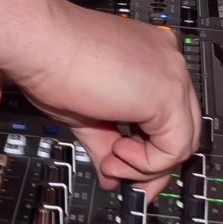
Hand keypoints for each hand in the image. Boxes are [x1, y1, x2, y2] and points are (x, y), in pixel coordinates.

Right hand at [13, 3, 200, 189]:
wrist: (38, 43)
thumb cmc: (51, 60)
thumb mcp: (87, 114)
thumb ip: (106, 143)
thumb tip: (112, 175)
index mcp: (150, 57)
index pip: (168, 113)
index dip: (149, 149)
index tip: (125, 168)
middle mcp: (168, 62)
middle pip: (182, 128)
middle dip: (152, 164)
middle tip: (123, 179)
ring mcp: (172, 76)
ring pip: (184, 141)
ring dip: (146, 165)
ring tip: (111, 159)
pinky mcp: (168, 94)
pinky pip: (175, 148)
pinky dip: (147, 162)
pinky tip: (118, 151)